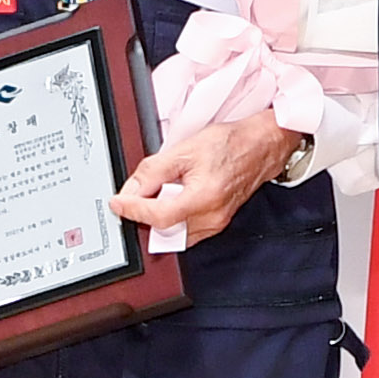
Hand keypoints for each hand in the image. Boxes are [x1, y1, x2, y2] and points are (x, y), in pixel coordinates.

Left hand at [107, 114, 296, 250]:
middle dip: (145, 214)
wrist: (260, 147)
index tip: (117, 204)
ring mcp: (216, 224)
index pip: (158, 216)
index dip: (133, 210)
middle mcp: (211, 217)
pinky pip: (186, 231)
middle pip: (164, 229)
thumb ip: (153, 172)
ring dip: (159, 217)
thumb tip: (130, 191)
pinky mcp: (217, 224)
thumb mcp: (184, 150)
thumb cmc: (230, 144)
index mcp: (204, 197)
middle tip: (137, 194)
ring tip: (160, 193)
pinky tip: (173, 199)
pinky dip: (173, 218)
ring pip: (174, 233)